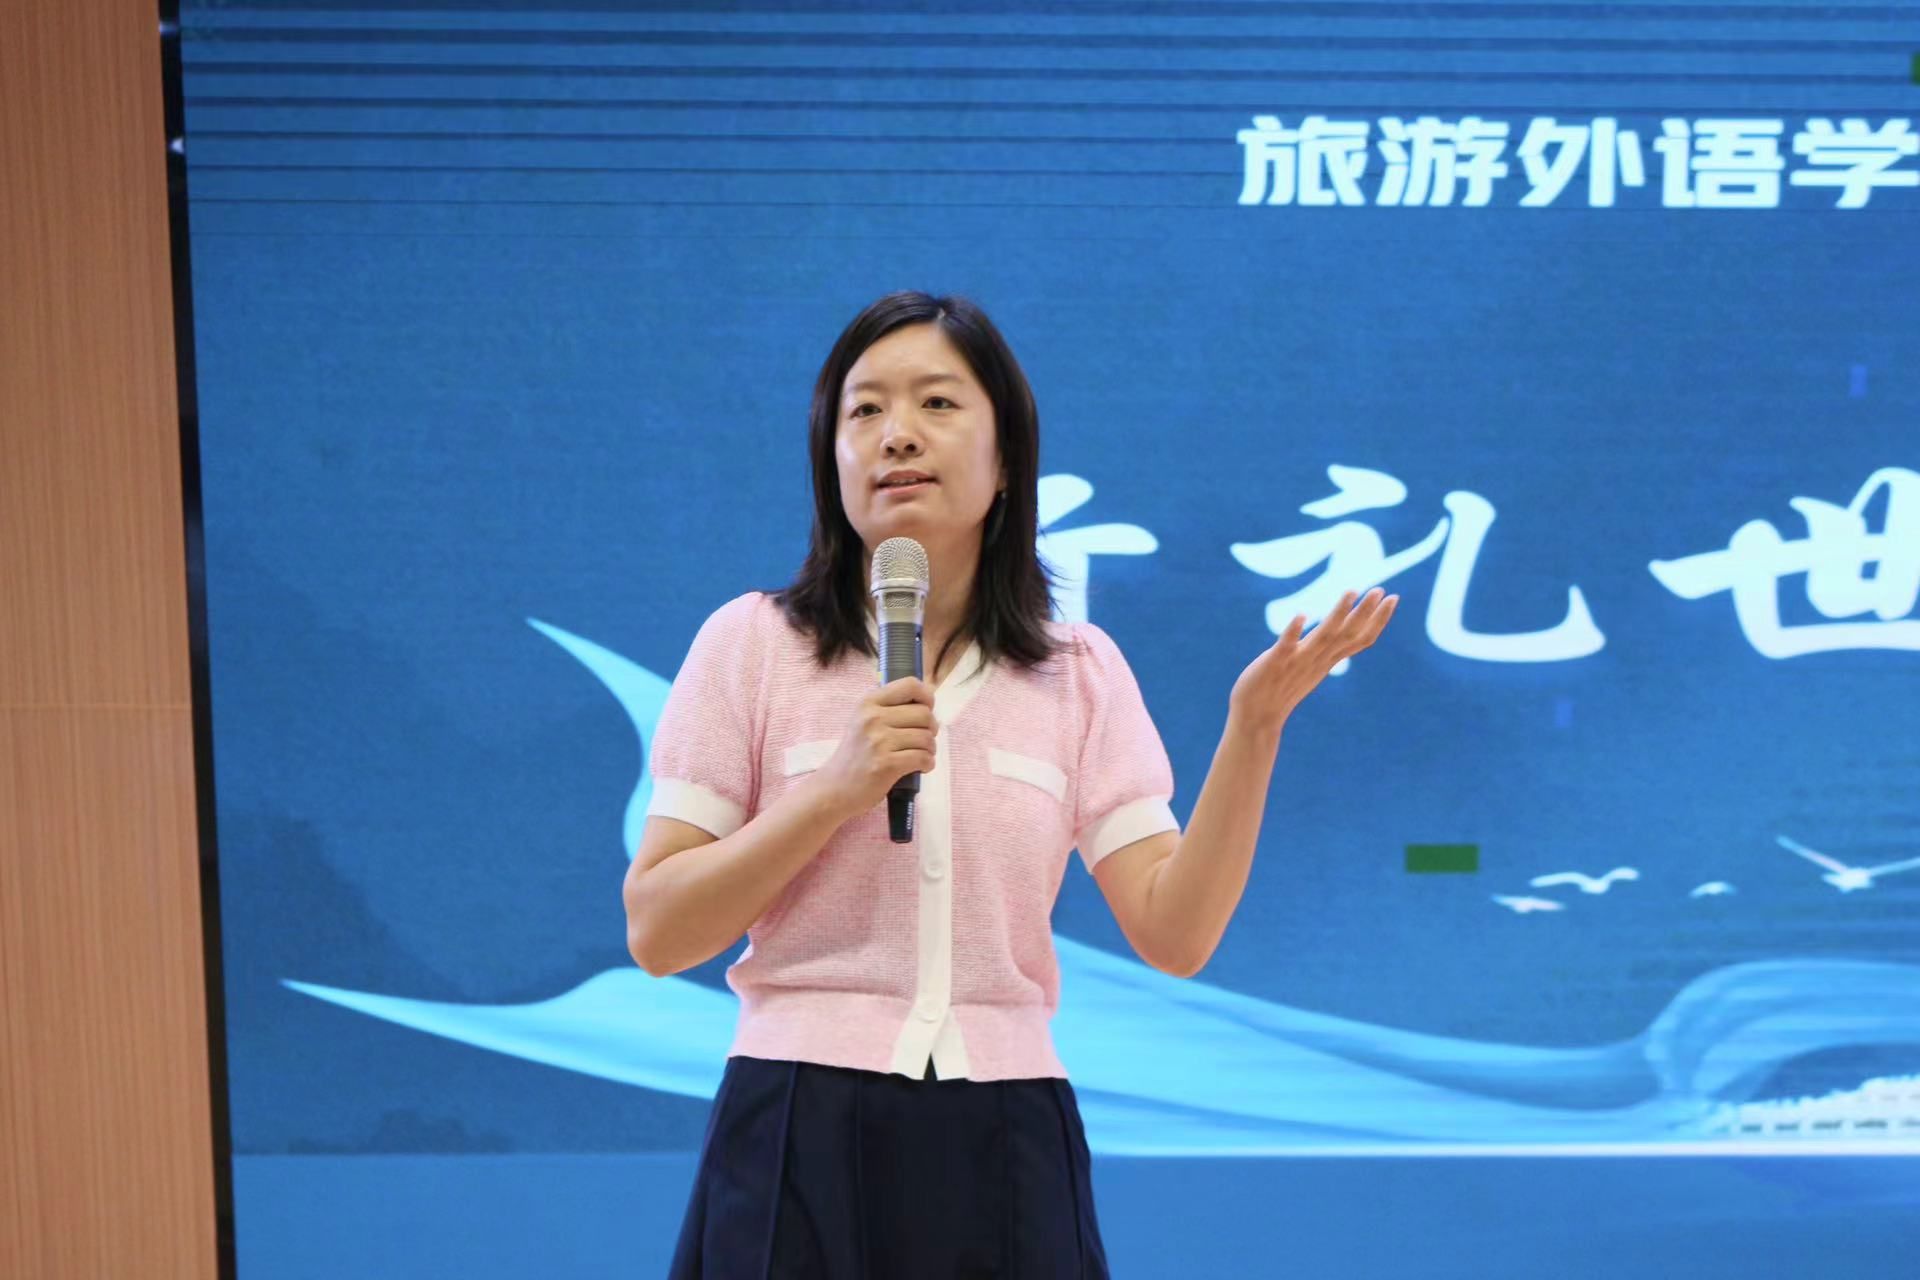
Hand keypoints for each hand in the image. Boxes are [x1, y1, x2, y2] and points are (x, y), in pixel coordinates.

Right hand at [813, 677, 938, 818]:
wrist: (834, 788)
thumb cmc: (854, 755)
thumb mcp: (863, 721)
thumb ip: (889, 708)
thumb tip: (928, 697)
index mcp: (868, 702)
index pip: (910, 685)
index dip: (926, 697)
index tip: (926, 710)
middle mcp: (872, 718)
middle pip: (924, 714)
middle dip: (931, 728)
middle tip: (923, 739)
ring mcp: (879, 741)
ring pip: (926, 737)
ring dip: (930, 749)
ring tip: (920, 755)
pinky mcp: (886, 765)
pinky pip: (923, 758)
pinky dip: (928, 764)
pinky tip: (920, 767)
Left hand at [1228, 587, 1398, 737]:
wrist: (1257, 717)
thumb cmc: (1282, 689)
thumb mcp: (1311, 667)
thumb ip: (1326, 651)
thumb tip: (1340, 633)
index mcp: (1327, 660)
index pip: (1359, 639)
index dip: (1377, 620)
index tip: (1393, 598)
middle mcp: (1317, 660)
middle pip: (1347, 635)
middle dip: (1365, 612)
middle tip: (1381, 589)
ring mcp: (1297, 662)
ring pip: (1323, 637)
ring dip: (1338, 614)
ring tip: (1351, 591)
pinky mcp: (1275, 664)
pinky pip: (1286, 646)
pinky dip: (1294, 631)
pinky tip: (1301, 614)